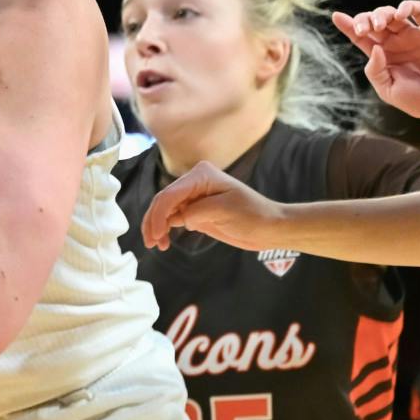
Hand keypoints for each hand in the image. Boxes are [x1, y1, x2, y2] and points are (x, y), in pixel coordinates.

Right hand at [144, 162, 288, 251]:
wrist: (269, 227)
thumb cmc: (253, 215)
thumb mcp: (224, 211)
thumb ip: (196, 212)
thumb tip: (176, 218)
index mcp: (201, 175)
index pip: (170, 194)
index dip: (158, 215)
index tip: (155, 236)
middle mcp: (194, 181)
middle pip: (163, 200)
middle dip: (153, 222)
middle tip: (151, 243)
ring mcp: (193, 195)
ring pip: (164, 209)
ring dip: (156, 226)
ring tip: (156, 245)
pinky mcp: (195, 210)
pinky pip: (172, 217)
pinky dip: (165, 229)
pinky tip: (165, 242)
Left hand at [332, 0, 419, 122]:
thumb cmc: (417, 100)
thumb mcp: (388, 90)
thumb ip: (375, 70)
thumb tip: (374, 48)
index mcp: (382, 56)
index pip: (361, 37)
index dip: (348, 25)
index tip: (337, 16)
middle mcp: (396, 43)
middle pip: (375, 21)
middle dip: (366, 19)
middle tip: (365, 29)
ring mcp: (414, 35)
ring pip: (393, 14)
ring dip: (383, 13)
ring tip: (381, 25)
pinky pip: (419, 10)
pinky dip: (408, 6)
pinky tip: (401, 14)